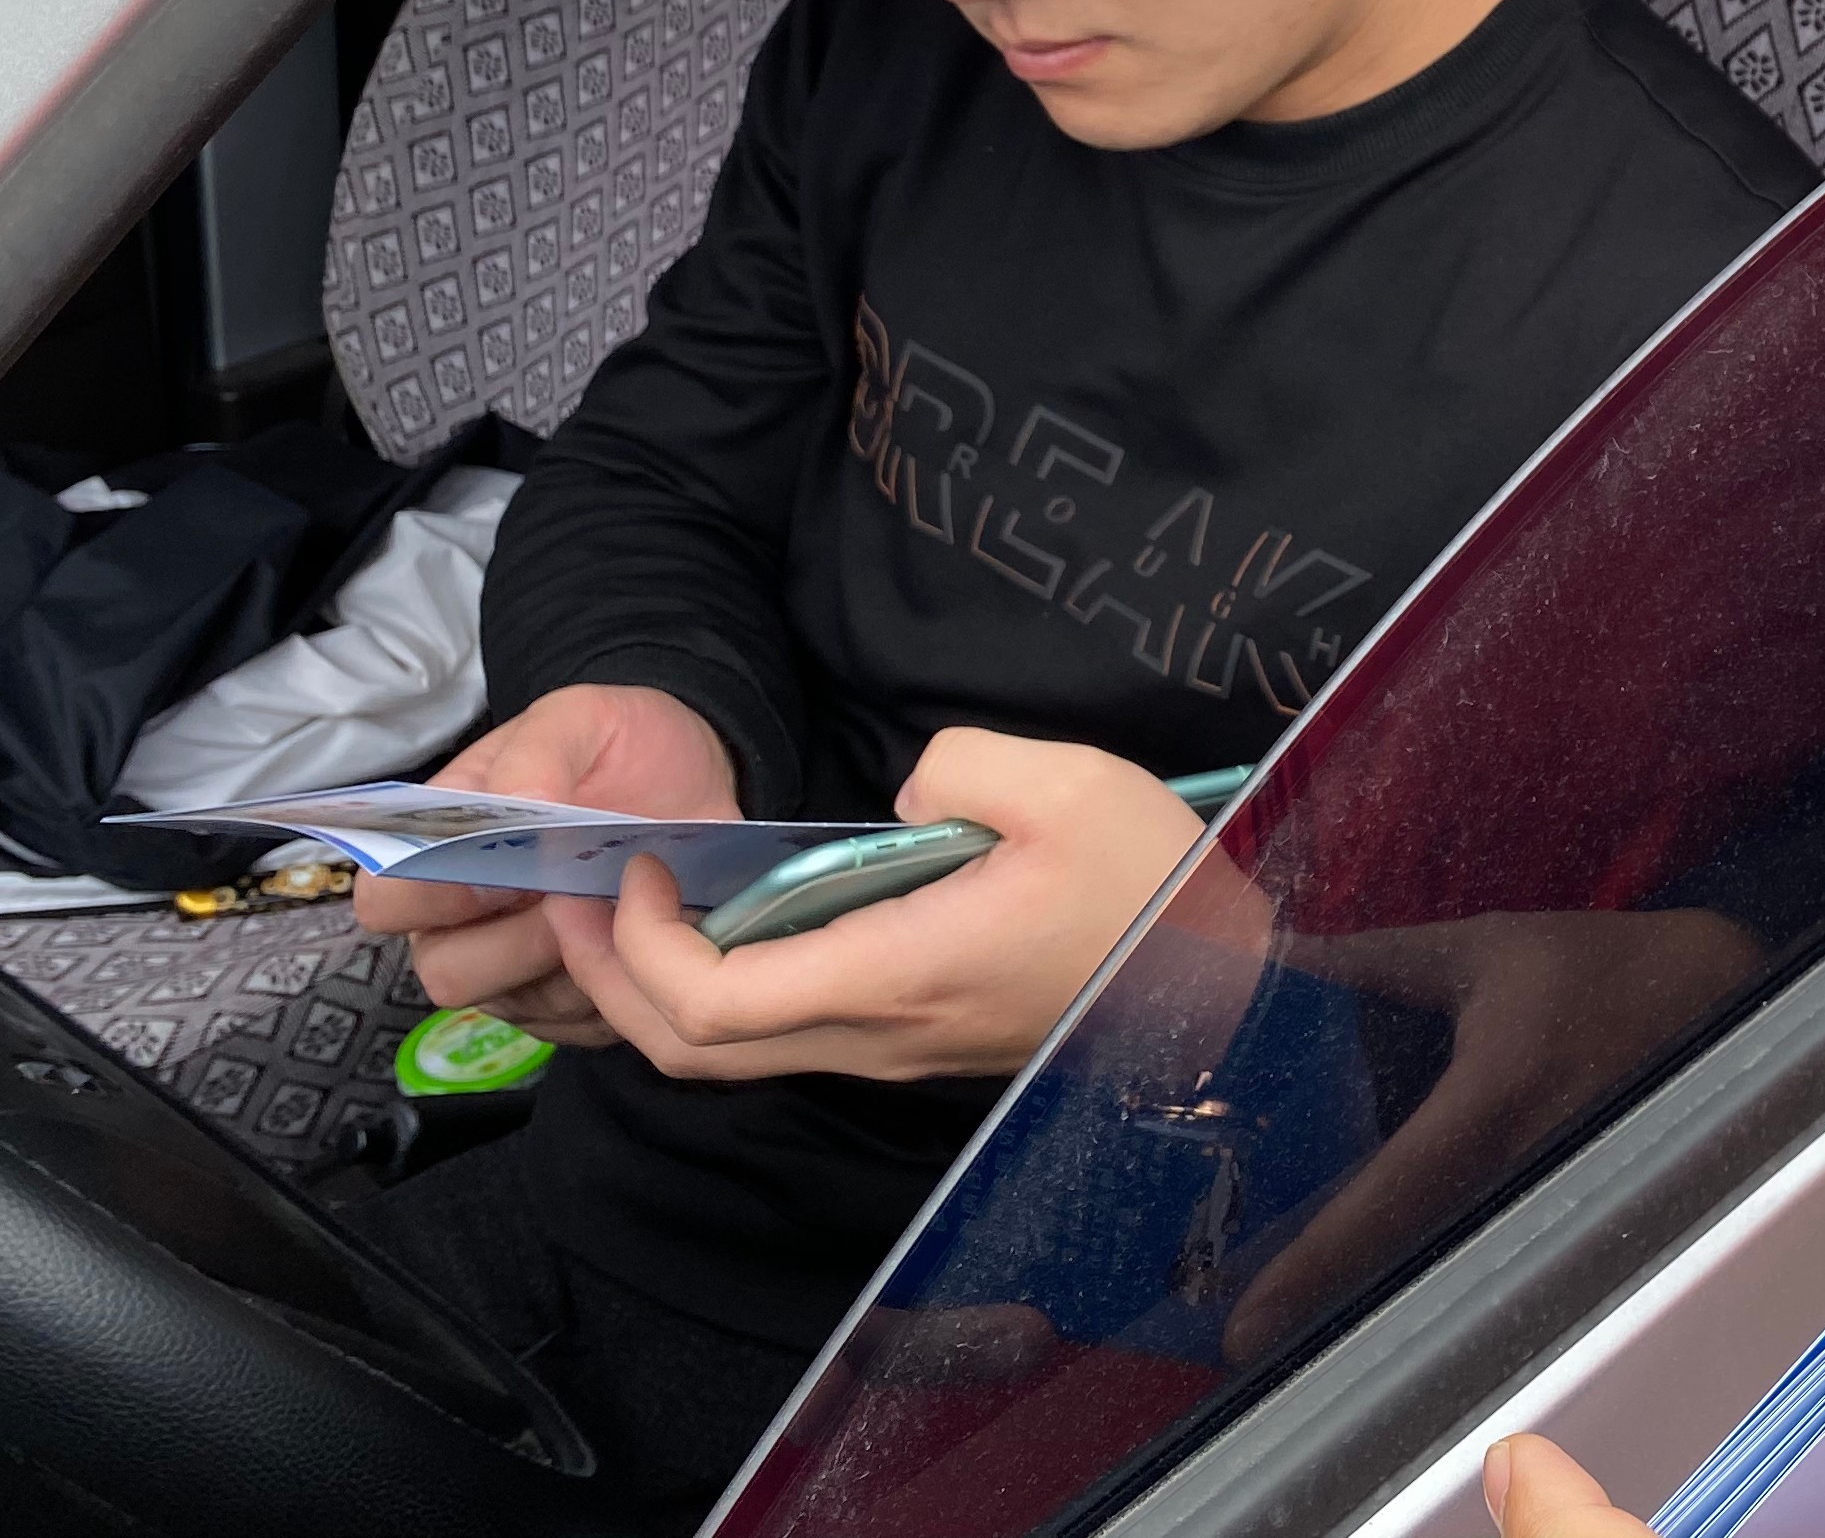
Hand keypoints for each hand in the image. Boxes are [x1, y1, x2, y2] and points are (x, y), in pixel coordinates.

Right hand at [353, 682, 736, 1044]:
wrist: (697, 783)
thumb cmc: (618, 751)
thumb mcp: (583, 719)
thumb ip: (539, 748)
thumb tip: (518, 798)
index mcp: (437, 850)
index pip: (384, 898)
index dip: (429, 895)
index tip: (501, 871)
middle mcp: (461, 921)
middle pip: (444, 970)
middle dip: (515, 937)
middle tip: (573, 893)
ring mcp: (515, 972)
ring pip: (513, 1002)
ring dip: (571, 958)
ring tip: (617, 904)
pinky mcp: (570, 1008)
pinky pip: (576, 1024)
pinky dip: (617, 981)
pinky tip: (645, 933)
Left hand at [538, 727, 1210, 1082]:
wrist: (1232, 986)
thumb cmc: (1155, 892)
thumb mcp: (1068, 786)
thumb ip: (957, 767)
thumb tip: (900, 797)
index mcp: (897, 976)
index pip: (707, 1004)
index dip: (638, 942)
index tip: (643, 859)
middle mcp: (878, 1036)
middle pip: (690, 1053)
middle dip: (611, 975)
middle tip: (593, 889)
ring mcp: (896, 1049)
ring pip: (732, 1056)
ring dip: (660, 987)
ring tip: (647, 900)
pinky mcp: (917, 1041)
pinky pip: (784, 1036)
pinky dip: (722, 991)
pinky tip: (736, 919)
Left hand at [1222, 907, 1764, 1362]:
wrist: (1716, 996)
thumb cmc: (1595, 969)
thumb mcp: (1483, 950)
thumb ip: (1379, 960)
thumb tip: (1284, 957)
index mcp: (1492, 1099)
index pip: (1388, 1196)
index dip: (1314, 1263)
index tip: (1243, 1327)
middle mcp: (1522, 1168)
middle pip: (1406, 1259)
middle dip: (1326, 1296)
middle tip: (1242, 1329)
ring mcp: (1552, 1204)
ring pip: (1447, 1270)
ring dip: (1375, 1291)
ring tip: (1292, 1313)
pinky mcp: (1572, 1217)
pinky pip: (1488, 1258)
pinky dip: (1429, 1272)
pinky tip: (1382, 1274)